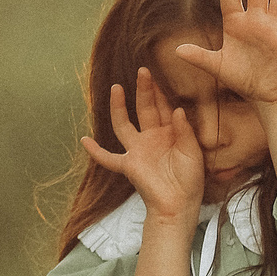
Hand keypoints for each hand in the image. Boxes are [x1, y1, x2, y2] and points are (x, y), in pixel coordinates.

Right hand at [80, 67, 204, 221]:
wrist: (178, 205)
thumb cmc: (190, 180)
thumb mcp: (192, 152)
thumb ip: (184, 131)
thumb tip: (177, 109)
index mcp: (169, 133)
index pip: (164, 107)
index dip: (161, 92)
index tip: (159, 73)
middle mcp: (151, 138)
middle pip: (144, 109)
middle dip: (144, 90)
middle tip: (143, 71)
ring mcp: (137, 151)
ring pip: (124, 124)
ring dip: (119, 107)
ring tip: (116, 88)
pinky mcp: (128, 166)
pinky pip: (108, 158)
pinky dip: (96, 151)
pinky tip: (84, 141)